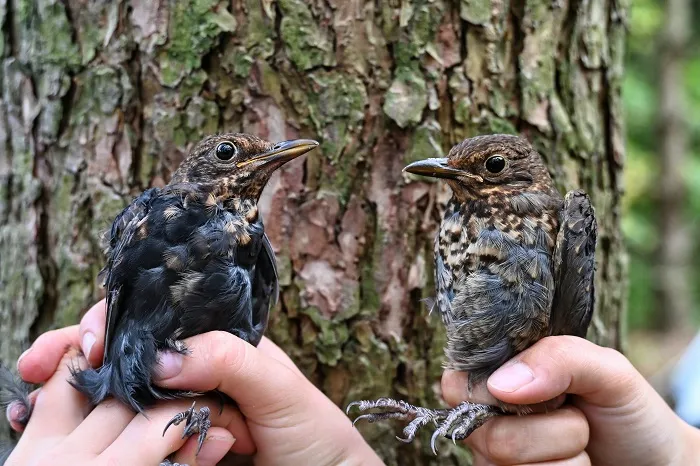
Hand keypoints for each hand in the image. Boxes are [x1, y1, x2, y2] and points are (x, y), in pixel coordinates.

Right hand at [12, 301, 382, 465]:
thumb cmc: (316, 435)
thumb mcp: (280, 389)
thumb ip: (228, 361)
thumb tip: (160, 357)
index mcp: (219, 347)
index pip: (159, 321)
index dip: (117, 322)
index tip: (88, 339)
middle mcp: (194, 377)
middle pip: (128, 357)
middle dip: (81, 355)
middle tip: (39, 365)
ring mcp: (179, 415)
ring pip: (119, 400)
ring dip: (77, 396)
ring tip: (35, 401)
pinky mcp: (172, 451)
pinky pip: (130, 441)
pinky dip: (99, 437)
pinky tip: (67, 428)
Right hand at [441, 336, 699, 465]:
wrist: (654, 462)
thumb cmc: (625, 412)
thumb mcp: (607, 369)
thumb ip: (557, 358)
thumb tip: (500, 384)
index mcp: (495, 378)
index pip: (457, 387)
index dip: (493, 394)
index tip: (535, 393)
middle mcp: (487, 423)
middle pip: (492, 437)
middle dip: (554, 431)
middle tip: (577, 418)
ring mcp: (499, 462)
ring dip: (565, 460)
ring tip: (580, 445)